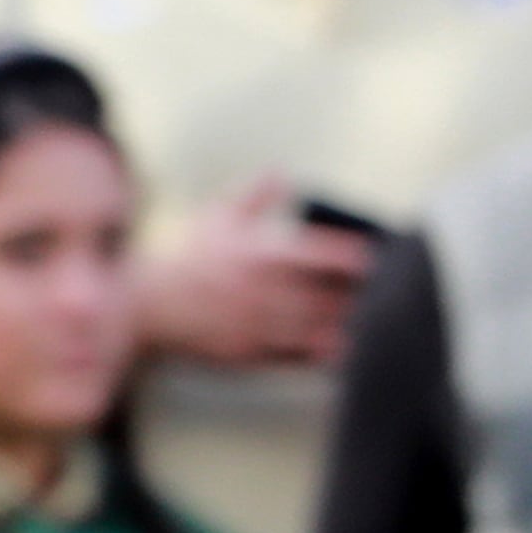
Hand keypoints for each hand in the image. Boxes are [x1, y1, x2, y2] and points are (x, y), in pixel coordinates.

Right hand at [134, 180, 373, 370]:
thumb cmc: (185, 260)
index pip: (330, 254)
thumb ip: (256, 194)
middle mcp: (267, 291)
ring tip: (369, 323)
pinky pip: (296, 357)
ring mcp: (259, 326)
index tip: (376, 260)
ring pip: (319, 329)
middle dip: (360, 297)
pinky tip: (339, 349)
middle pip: (332, 296)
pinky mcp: (249, 354)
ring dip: (347, 326)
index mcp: (266, 252)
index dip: (359, 258)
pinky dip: (322, 354)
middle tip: (384, 295)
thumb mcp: (219, 216)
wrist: (147, 306)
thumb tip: (282, 175)